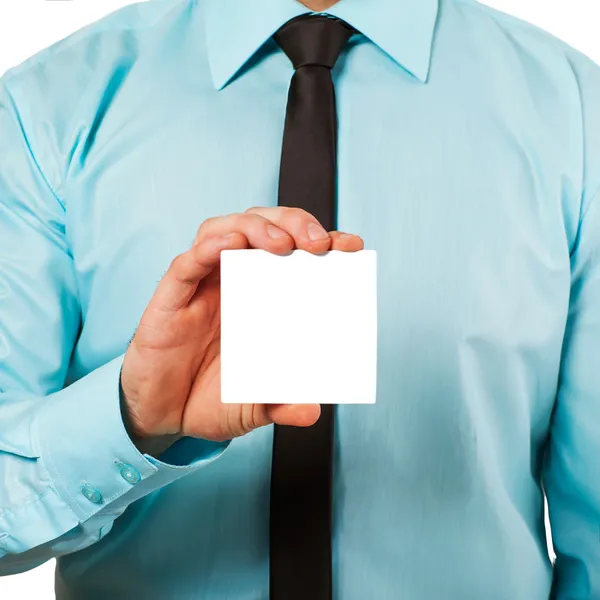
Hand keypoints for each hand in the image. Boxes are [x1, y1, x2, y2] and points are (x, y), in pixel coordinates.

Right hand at [120, 207, 363, 445]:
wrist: (160, 415)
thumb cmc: (208, 399)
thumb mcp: (253, 407)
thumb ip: (281, 405)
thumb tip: (312, 411)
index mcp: (260, 300)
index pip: (293, 255)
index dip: (321, 242)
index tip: (350, 245)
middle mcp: (233, 283)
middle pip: (263, 229)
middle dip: (293, 223)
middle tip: (318, 242)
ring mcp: (202, 287)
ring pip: (225, 230)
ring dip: (255, 227)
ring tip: (281, 243)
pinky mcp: (172, 298)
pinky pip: (187, 263)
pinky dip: (209, 248)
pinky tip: (229, 243)